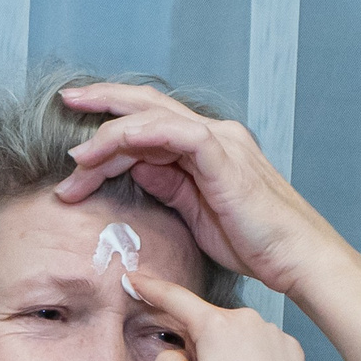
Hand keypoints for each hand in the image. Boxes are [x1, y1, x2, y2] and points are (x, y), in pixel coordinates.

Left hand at [53, 82, 353, 300]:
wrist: (297, 259)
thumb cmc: (255, 244)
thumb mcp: (196, 214)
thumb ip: (168, 187)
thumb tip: (135, 172)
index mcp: (206, 148)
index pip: (150, 123)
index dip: (110, 125)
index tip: (76, 142)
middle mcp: (212, 134)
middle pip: (146, 105)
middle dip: (101, 102)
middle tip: (64, 101)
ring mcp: (219, 141)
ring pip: (151, 116)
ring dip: (108, 134)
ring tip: (76, 159)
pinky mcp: (222, 155)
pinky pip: (172, 131)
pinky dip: (135, 135)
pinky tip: (108, 148)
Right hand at [127, 271, 317, 360]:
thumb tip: (175, 353)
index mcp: (214, 323)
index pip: (175, 298)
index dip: (150, 288)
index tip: (134, 279)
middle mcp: (245, 317)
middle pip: (209, 324)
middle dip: (201, 346)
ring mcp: (271, 330)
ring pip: (236, 335)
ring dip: (228, 353)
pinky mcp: (289, 346)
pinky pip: (261, 346)